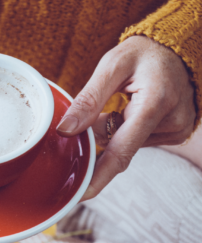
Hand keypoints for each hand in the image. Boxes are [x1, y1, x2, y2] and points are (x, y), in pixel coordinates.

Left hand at [56, 36, 195, 199]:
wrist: (178, 47)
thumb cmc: (143, 53)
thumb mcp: (112, 66)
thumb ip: (88, 99)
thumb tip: (65, 130)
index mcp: (155, 103)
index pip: (121, 151)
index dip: (99, 176)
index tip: (81, 195)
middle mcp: (170, 122)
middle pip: (120, 148)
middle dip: (100, 139)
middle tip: (93, 115)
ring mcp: (176, 129)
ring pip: (127, 145)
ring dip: (113, 132)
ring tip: (120, 103)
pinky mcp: (175, 132)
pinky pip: (138, 140)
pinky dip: (126, 130)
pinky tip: (130, 110)